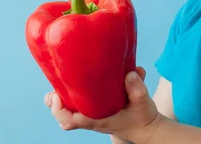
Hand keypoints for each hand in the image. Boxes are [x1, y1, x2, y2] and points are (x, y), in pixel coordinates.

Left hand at [44, 66, 162, 143]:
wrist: (145, 127)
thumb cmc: (142, 116)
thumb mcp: (143, 102)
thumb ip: (138, 89)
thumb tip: (130, 73)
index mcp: (97, 120)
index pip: (69, 121)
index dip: (58, 109)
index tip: (58, 94)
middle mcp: (90, 118)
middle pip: (63, 115)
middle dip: (55, 100)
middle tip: (56, 81)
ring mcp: (91, 115)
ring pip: (67, 110)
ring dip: (61, 97)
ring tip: (59, 79)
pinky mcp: (95, 109)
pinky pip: (75, 105)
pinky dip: (70, 94)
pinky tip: (72, 78)